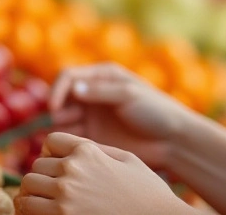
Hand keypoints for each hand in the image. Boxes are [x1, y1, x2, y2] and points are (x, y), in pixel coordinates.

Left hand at [16, 132, 190, 214]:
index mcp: (87, 151)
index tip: (59, 165)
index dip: (53, 153)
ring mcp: (65, 195)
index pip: (51, 141)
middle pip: (36, 165)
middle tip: (53, 189)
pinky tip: (40, 213)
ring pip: (27, 186)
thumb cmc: (148, 191)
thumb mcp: (126, 159)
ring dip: (32, 194)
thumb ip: (98, 149)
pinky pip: (28, 209)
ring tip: (43, 202)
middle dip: (43, 176)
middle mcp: (72, 169)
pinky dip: (29, 210)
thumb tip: (73, 146)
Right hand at [48, 63, 193, 170]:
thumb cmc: (156, 111)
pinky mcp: (94, 138)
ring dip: (56, 126)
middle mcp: (93, 95)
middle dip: (55, 109)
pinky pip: (71, 137)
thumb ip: (101, 92)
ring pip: (63, 119)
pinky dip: (64, 141)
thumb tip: (73, 89)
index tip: (53, 107)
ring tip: (59, 138)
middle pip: (62, 97)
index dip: (57, 90)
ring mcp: (93, 117)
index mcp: (103, 77)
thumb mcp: (129, 95)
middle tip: (57, 124)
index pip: (69, 77)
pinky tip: (67, 148)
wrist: (172, 140)